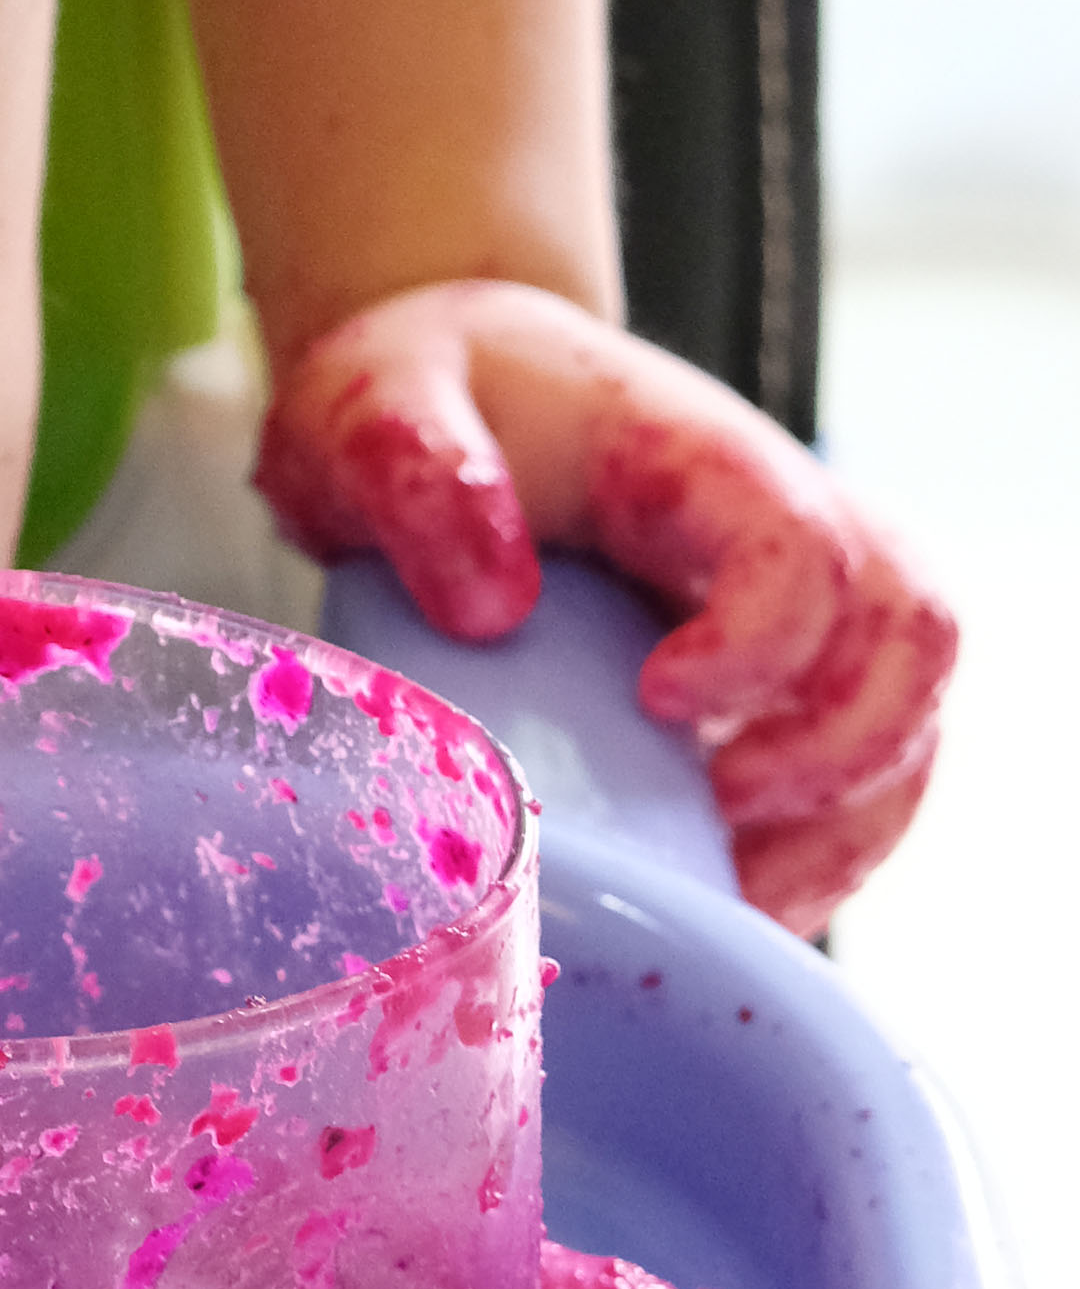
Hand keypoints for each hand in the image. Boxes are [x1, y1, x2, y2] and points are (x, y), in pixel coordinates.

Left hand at [253, 278, 954, 937]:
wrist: (441, 391)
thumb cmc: (416, 392)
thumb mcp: (376, 403)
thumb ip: (417, 471)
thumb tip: (492, 606)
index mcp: (695, 457)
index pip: (806, 547)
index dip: (761, 645)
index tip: (655, 700)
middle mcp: (778, 524)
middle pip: (912, 633)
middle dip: (845, 754)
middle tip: (718, 812)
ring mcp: (792, 603)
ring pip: (911, 717)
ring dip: (846, 828)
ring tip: (729, 891)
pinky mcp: (774, 674)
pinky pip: (863, 771)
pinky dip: (821, 851)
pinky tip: (727, 897)